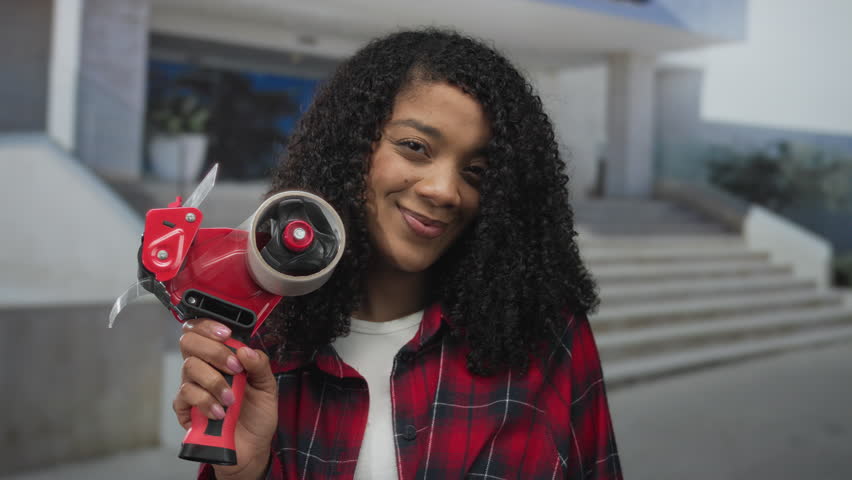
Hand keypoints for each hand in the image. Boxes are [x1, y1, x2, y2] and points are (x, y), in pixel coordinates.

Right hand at [174, 319, 277, 479]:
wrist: (252, 446)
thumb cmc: (257, 414)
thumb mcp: (268, 386)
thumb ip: (259, 364)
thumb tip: (245, 350)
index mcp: (222, 356)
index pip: (203, 329)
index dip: (208, 326)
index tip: (226, 334)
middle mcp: (203, 367)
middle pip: (189, 342)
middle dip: (215, 352)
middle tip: (235, 369)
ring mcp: (192, 386)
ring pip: (190, 367)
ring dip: (215, 381)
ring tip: (232, 399)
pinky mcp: (184, 408)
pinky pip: (186, 394)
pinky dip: (206, 402)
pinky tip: (220, 412)